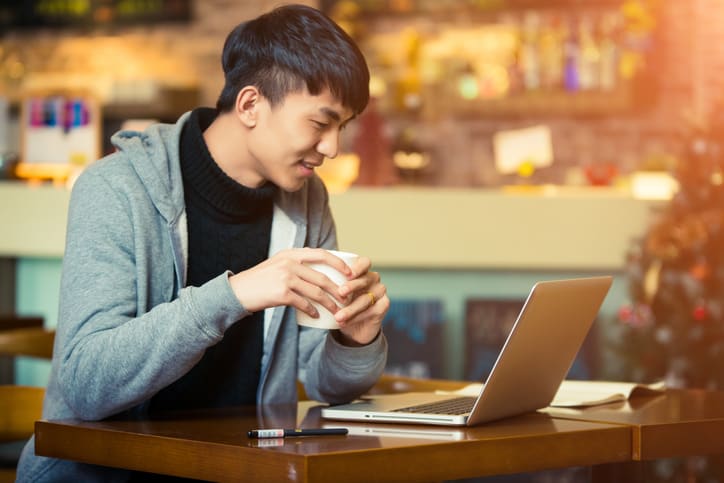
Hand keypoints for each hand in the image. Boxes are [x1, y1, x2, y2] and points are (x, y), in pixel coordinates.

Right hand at [228, 248, 352, 316]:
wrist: (237, 292)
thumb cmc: (259, 281)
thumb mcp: (277, 264)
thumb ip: (296, 264)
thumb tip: (320, 272)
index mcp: (291, 253)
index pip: (321, 254)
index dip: (339, 263)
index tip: (351, 273)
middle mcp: (289, 262)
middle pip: (322, 277)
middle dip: (338, 289)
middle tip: (348, 298)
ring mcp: (285, 277)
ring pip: (316, 292)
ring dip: (329, 303)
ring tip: (337, 311)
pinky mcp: (281, 293)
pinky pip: (304, 303)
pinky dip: (312, 310)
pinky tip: (316, 316)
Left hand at [333, 256, 389, 345]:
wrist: (352, 330)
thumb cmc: (340, 306)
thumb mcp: (331, 293)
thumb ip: (326, 284)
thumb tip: (311, 277)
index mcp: (362, 271)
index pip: (364, 262)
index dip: (358, 267)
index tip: (347, 275)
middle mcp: (374, 279)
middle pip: (365, 279)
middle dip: (352, 286)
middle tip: (340, 293)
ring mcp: (380, 292)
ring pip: (367, 298)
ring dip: (351, 308)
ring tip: (337, 316)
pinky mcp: (384, 306)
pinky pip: (371, 310)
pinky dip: (356, 317)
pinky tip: (344, 323)